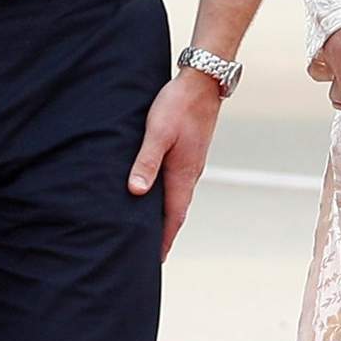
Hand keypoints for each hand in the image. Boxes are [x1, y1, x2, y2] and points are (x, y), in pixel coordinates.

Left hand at [127, 69, 222, 260]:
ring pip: (179, 197)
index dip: (164, 238)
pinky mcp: (190, 152)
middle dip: (166, 233)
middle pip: (178, 211)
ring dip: (168, 215)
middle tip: (152, 253)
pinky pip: (179, 183)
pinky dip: (170, 197)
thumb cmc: (178, 104)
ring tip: (154, 229)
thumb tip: (137, 192)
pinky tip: (159, 194)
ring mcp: (192, 163)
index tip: (156, 260)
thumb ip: (147, 161)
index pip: (173, 216)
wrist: (204, 81)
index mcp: (183, 173)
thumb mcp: (157, 132)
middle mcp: (190, 172)